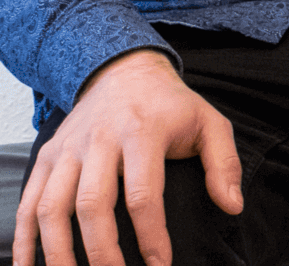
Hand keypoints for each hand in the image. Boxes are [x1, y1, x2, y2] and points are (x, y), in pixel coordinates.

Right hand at [14, 49, 241, 265]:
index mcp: (143, 132)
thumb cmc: (171, 106)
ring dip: (58, 252)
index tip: (160, 265)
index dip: (150, 234)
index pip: (143, 193)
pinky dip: (25, 238)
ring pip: (52, 207)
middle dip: (102, 251)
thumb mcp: (209, 123)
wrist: (124, 71)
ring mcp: (68, 149)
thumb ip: (225, 164)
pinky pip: (28, 201)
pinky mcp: (47, 156)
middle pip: (92, 204)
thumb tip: (233, 206)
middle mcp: (100, 140)